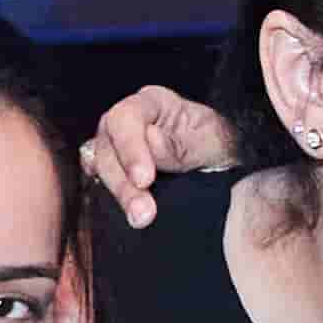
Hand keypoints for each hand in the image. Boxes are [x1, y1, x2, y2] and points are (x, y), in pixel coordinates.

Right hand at [81, 90, 241, 223]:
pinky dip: (111, 198)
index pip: (126, 118)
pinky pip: (102, 183)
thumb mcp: (212, 141)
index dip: (131, 149)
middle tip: (143, 212)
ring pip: (101, 169)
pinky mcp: (115, 173)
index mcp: (151, 103)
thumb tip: (152, 141)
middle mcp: (126, 124)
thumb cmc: (216, 144)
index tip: (145, 179)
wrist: (221, 165)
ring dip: (120, 196)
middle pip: (108, 148)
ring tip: (140, 218)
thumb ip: (182, 143)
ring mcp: (116, 148)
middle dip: (124, 183)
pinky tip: (125, 213)